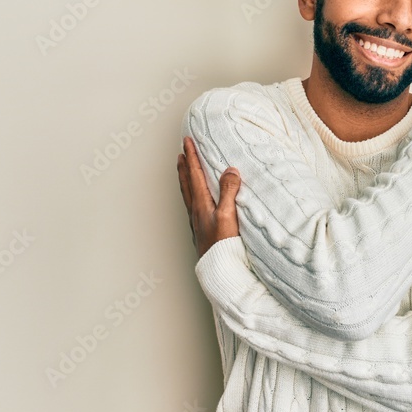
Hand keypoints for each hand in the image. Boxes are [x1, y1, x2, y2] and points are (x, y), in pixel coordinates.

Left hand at [177, 136, 241, 256]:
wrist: (219, 270)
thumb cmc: (223, 246)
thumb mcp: (228, 215)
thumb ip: (228, 192)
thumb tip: (230, 170)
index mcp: (201, 204)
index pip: (195, 174)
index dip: (191, 156)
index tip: (187, 141)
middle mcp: (196, 211)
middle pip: (187, 183)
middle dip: (185, 166)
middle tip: (181, 152)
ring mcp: (198, 222)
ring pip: (188, 194)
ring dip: (186, 179)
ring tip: (185, 170)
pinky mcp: (202, 230)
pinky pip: (194, 205)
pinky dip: (192, 194)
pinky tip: (198, 199)